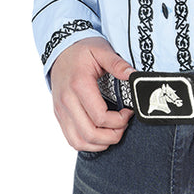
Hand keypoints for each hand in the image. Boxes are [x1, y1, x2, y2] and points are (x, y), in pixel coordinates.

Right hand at [49, 36, 134, 152]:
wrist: (60, 50)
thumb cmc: (81, 51)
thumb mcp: (101, 50)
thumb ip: (117, 63)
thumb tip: (133, 75)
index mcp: (79, 85)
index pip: (100, 117)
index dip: (119, 120)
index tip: (129, 112)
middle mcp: (67, 101)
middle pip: (90, 133)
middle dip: (112, 136)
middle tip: (124, 126)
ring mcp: (61, 110)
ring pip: (78, 141)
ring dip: (100, 144)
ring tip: (113, 132)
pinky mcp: (59, 115)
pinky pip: (71, 139)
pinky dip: (87, 143)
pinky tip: (100, 135)